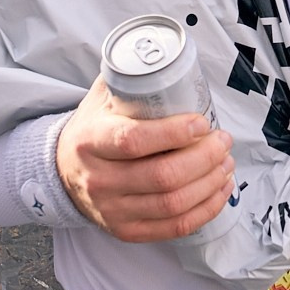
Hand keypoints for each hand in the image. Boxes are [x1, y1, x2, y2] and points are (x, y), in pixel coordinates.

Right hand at [54, 77, 234, 242]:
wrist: (62, 170)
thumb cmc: (93, 129)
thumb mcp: (100, 98)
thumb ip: (130, 78)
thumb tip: (171, 58)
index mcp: (90, 140)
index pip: (134, 141)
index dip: (174, 133)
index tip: (202, 123)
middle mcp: (99, 179)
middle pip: (163, 176)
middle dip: (205, 158)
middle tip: (223, 141)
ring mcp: (112, 209)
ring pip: (173, 204)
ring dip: (210, 183)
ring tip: (226, 162)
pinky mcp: (126, 230)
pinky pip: (174, 227)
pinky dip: (205, 209)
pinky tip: (219, 190)